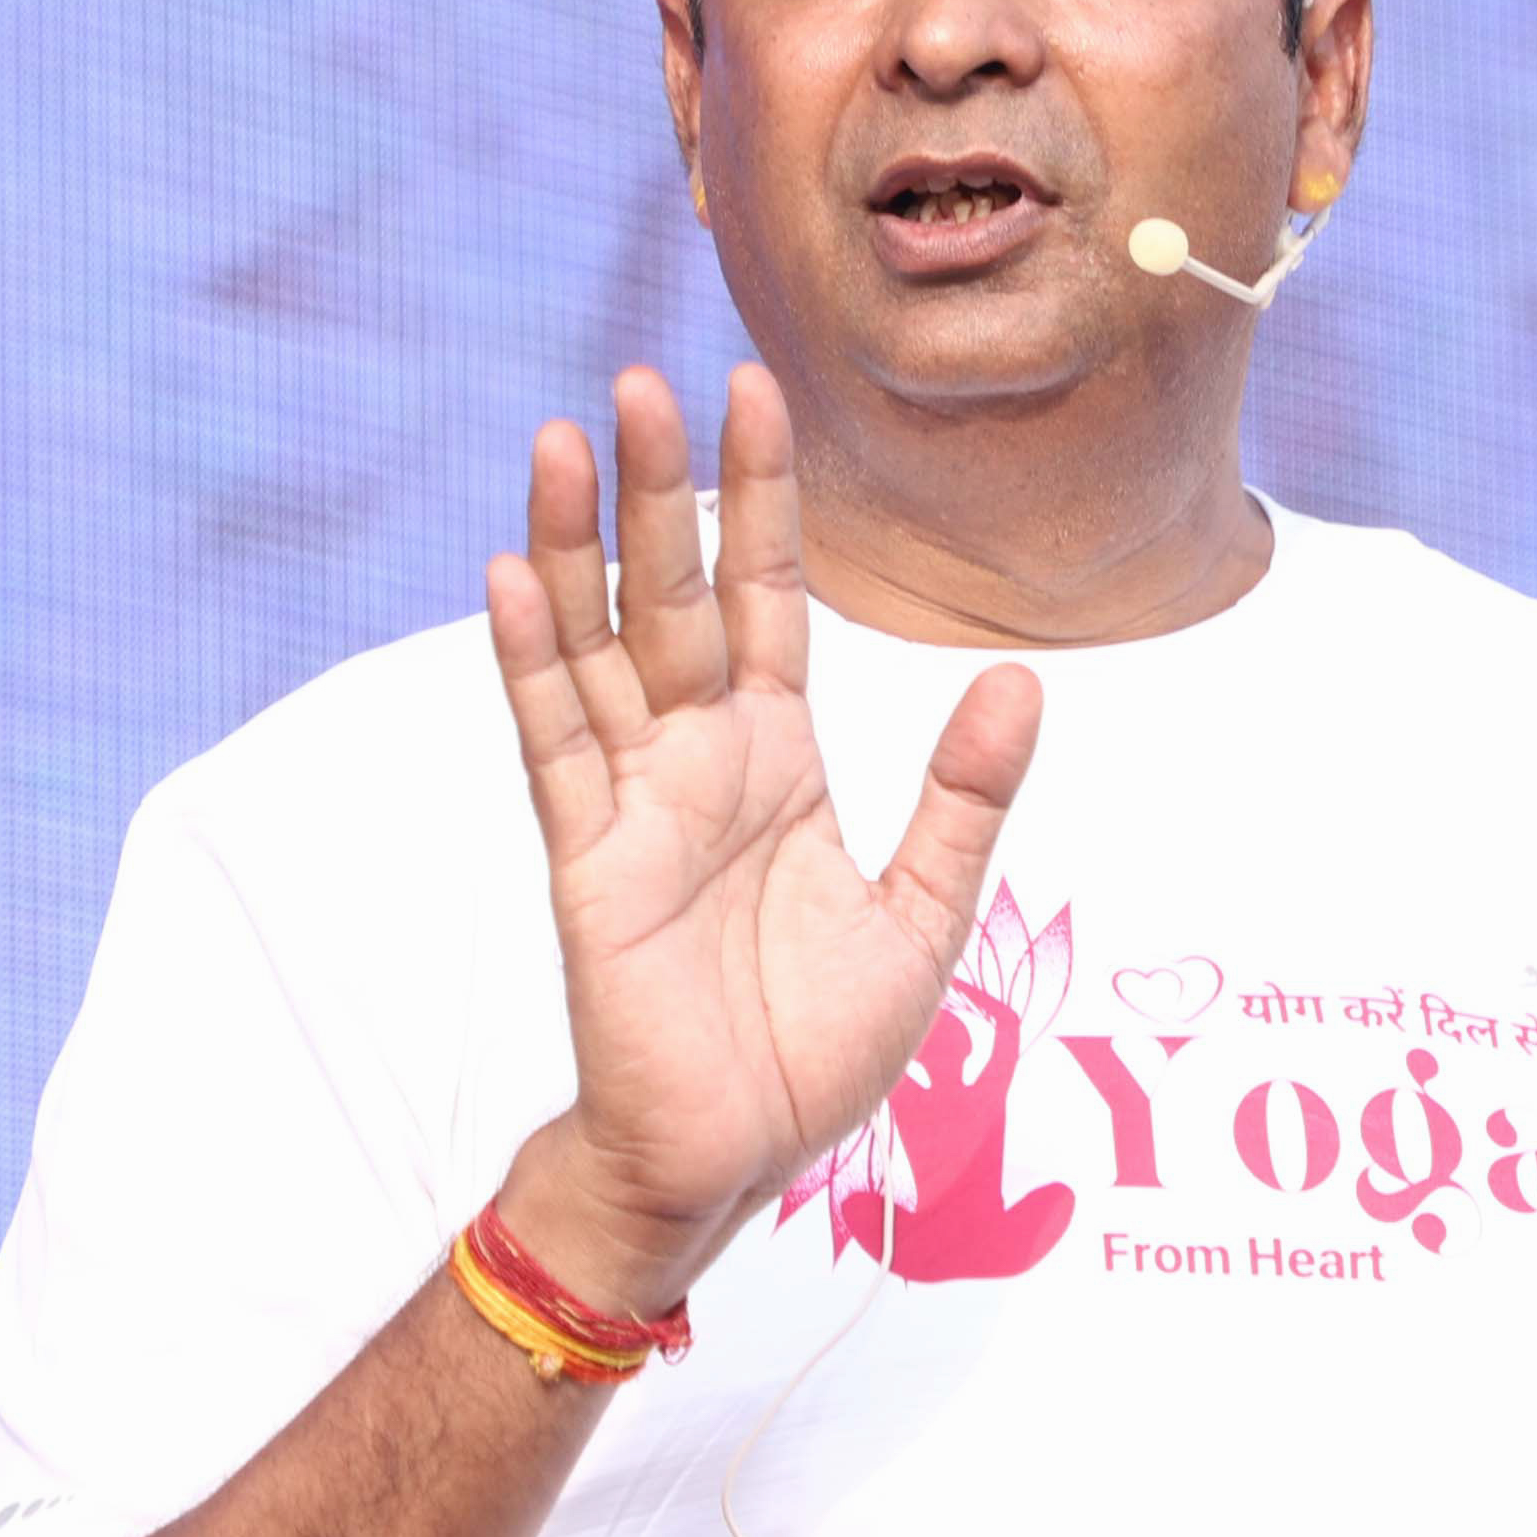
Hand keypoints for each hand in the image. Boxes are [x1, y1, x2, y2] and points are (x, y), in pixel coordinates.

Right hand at [484, 364, 1040, 1302]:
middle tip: (644, 377)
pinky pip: (556, 745)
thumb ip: (964, 799)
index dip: (762, 500)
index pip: (767, 598)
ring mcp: (635, 802)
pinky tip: (514, 574)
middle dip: (662, 490)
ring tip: (567, 438)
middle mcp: (698, 759)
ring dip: (580, 544)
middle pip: (674, 596)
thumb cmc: (811, 1049)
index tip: (754, 393)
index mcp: (776, 758)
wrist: (733, 1160)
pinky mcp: (588, 861)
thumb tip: (1022, 682)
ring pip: (600, 646)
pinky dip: (534, 661)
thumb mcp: (923, 915)